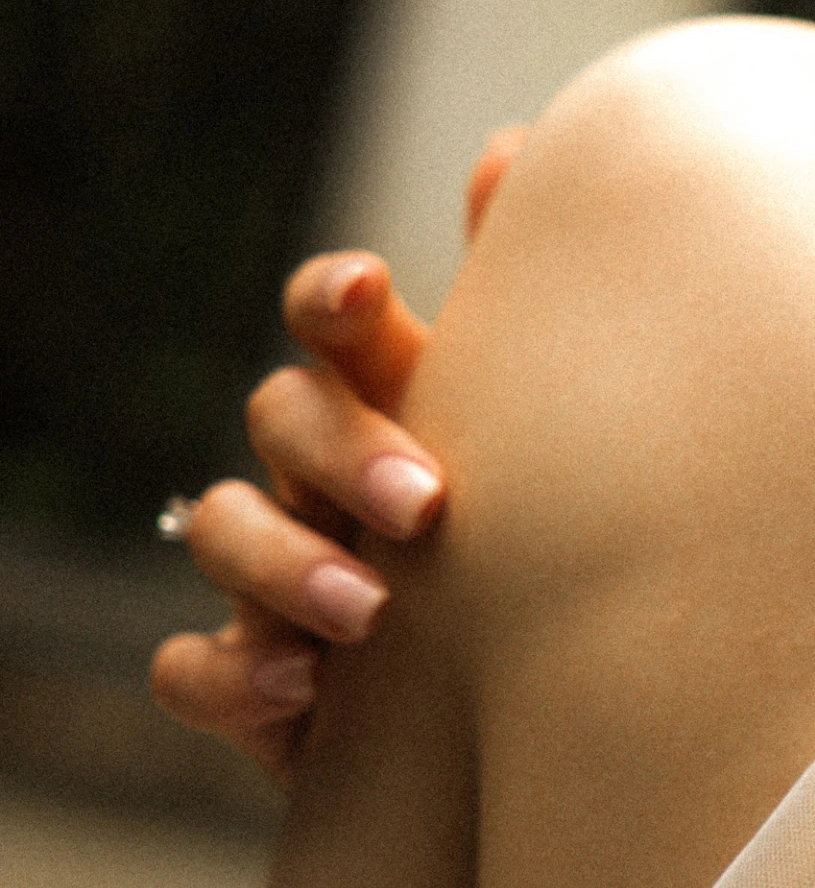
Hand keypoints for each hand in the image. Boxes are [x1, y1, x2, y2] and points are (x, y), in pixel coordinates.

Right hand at [150, 125, 530, 784]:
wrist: (529, 735)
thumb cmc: (536, 575)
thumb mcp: (549, 456)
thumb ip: (537, 319)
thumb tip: (511, 151)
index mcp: (390, 413)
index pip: (331, 328)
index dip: (330, 301)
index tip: (364, 294)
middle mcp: (317, 483)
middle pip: (283, 418)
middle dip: (341, 451)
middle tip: (427, 507)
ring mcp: (273, 583)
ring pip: (224, 531)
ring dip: (287, 564)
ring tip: (371, 617)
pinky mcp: (254, 689)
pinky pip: (192, 669)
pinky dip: (229, 674)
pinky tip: (299, 689)